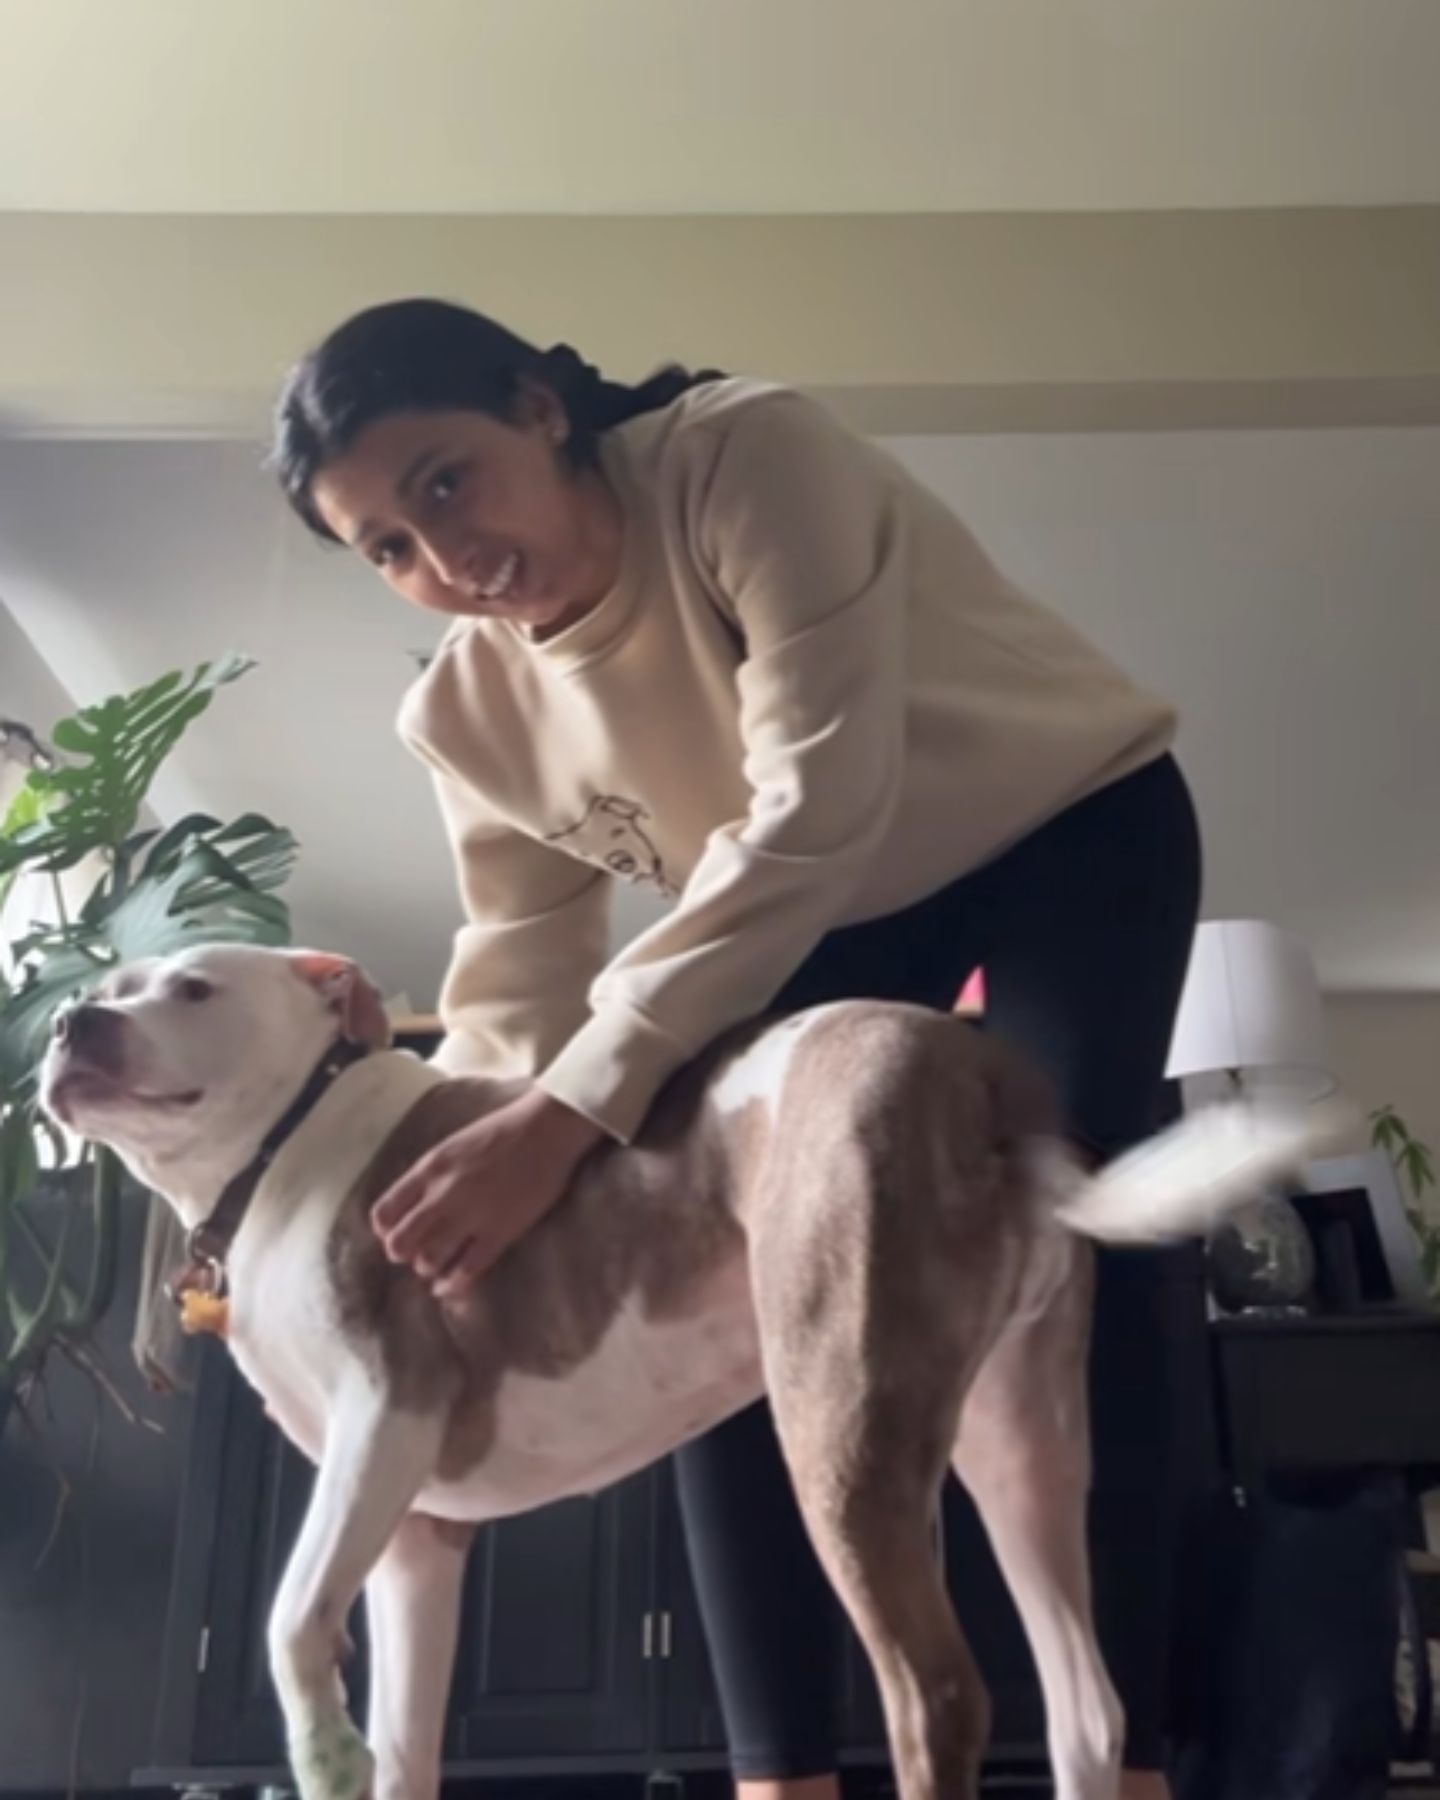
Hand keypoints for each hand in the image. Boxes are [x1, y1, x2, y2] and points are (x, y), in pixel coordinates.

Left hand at [371, 1087, 605, 1297]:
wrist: (547, 1129)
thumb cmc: (502, 1131)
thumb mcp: (453, 1145)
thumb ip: (431, 1175)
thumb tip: (415, 1205)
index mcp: (429, 1169)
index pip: (385, 1212)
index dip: (385, 1230)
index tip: (394, 1233)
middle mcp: (443, 1194)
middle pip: (400, 1242)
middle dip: (401, 1253)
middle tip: (413, 1253)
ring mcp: (471, 1215)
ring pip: (429, 1260)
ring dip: (428, 1267)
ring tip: (435, 1265)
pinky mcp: (500, 1232)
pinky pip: (467, 1270)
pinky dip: (453, 1284)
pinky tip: (449, 1285)